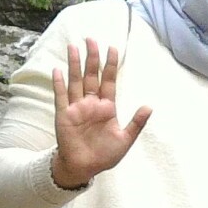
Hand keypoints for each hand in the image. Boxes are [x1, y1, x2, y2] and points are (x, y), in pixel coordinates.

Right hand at [50, 39, 151, 188]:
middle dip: (92, 58)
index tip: (113, 48)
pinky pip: (61, 97)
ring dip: (74, 65)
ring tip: (73, 47)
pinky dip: (59, 84)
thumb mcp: (125, 139)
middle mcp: (91, 104)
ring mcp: (76, 108)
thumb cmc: (105, 154)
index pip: (109, 81)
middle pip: (91, 76)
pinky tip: (58, 70)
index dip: (110, 65)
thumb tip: (149, 106)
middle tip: (91, 39)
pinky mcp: (64, 115)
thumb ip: (136, 123)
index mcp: (107, 107)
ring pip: (75, 81)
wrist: (85, 167)